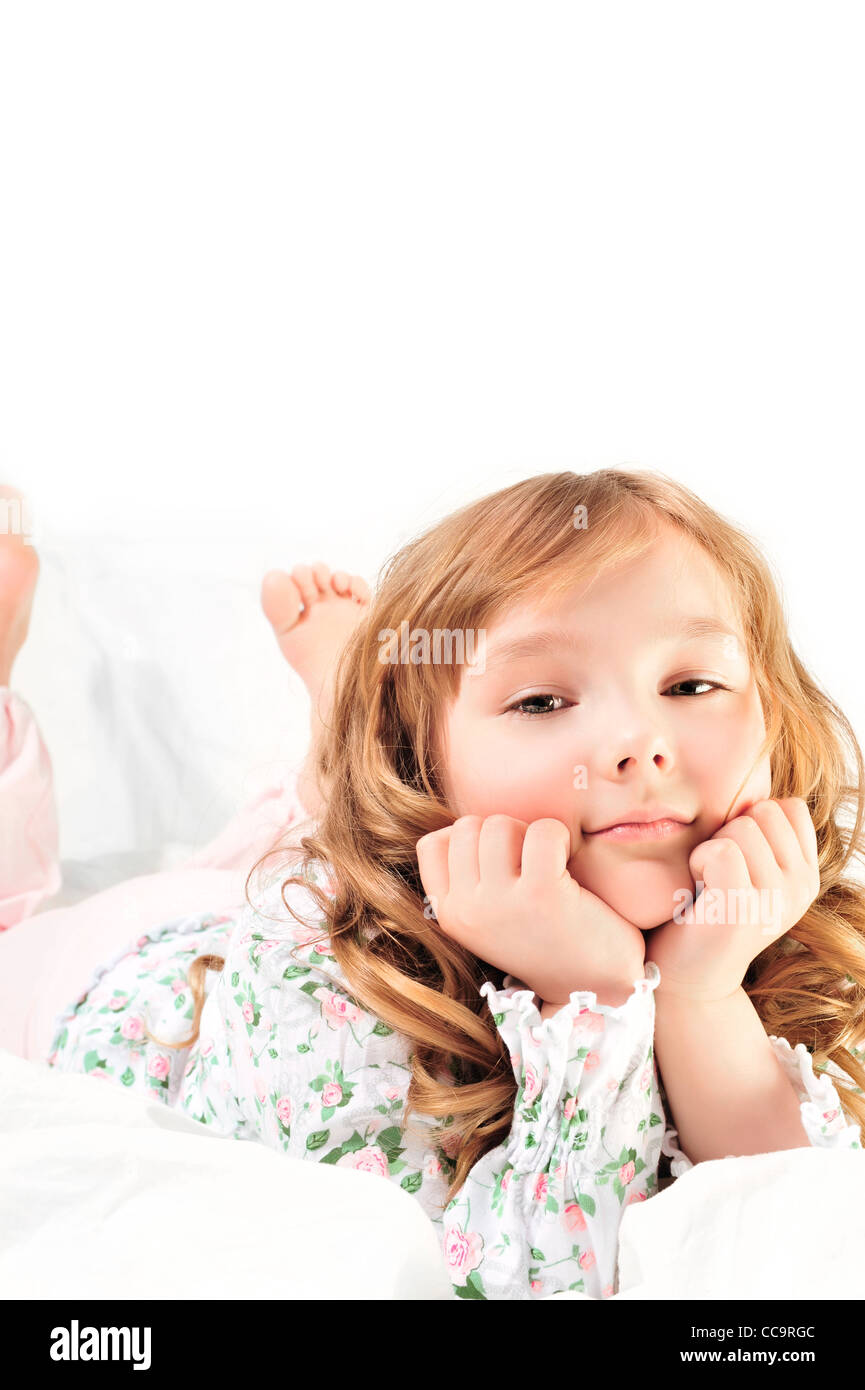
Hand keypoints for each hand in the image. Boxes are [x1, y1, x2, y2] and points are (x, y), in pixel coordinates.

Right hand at [416, 814, 645, 1006]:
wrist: (593, 989)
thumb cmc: (544, 941)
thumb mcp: (488, 918)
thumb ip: (467, 879)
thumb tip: (460, 825)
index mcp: (449, 915)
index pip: (431, 844)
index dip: (468, 838)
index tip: (498, 860)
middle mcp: (467, 910)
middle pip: (466, 828)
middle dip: (502, 833)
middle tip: (528, 862)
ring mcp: (501, 903)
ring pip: (499, 824)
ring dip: (529, 833)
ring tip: (547, 864)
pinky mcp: (542, 894)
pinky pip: (543, 831)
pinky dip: (559, 837)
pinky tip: (566, 864)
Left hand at [646, 797, 819, 1002]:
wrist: (683, 974)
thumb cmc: (703, 907)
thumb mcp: (747, 868)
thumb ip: (763, 833)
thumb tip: (754, 776)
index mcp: (806, 875)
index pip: (787, 806)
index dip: (750, 821)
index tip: (732, 859)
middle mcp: (801, 888)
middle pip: (764, 811)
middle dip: (729, 832)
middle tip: (715, 874)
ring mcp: (776, 901)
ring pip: (742, 827)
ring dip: (710, 848)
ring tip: (707, 885)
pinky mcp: (743, 910)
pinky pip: (722, 849)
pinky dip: (699, 861)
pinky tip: (698, 890)